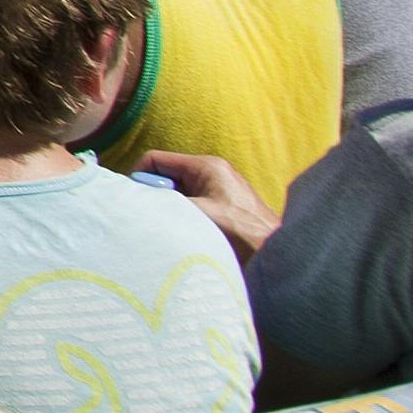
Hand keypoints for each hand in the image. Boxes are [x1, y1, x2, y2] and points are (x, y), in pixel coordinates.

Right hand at [131, 149, 281, 256]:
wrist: (276, 253)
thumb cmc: (242, 232)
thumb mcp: (198, 214)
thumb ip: (166, 202)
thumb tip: (137, 200)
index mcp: (206, 166)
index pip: (156, 160)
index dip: (140, 178)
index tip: (137, 201)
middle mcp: (212, 172)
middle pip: (166, 176)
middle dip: (157, 195)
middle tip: (156, 218)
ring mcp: (218, 188)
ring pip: (178, 192)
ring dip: (172, 208)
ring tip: (176, 228)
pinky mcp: (222, 205)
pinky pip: (191, 203)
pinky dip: (184, 215)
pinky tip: (189, 232)